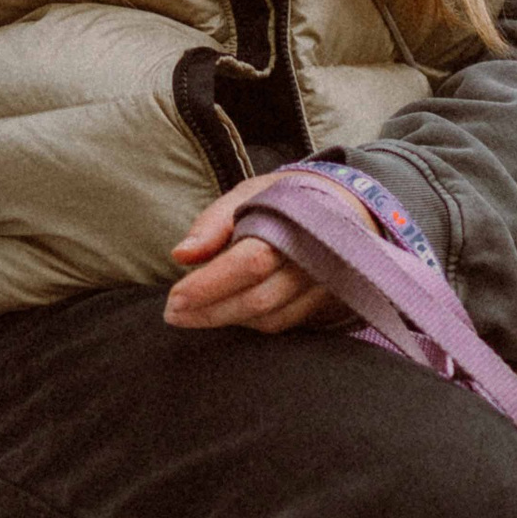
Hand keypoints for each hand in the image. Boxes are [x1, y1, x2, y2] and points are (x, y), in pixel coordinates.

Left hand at [165, 171, 360, 333]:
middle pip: (257, 299)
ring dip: (228, 321)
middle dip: (209, 312)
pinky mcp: (326, 301)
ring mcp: (323, 285)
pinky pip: (285, 322)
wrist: (344, 201)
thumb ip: (213, 225)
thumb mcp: (246, 195)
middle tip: (172, 314)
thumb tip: (181, 255)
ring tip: (193, 315)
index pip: (247, 264)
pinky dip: (251, 322)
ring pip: (270, 317)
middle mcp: (311, 260)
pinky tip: (227, 313)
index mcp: (290, 226)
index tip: (173, 299)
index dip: (208, 286)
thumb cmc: (284, 197)